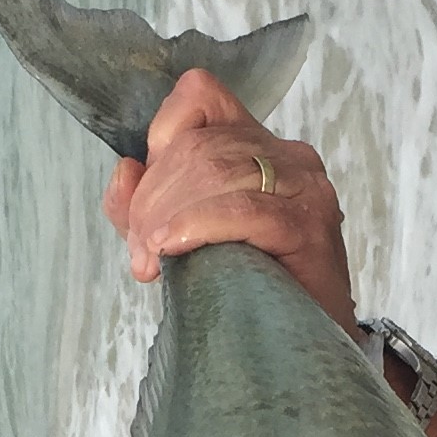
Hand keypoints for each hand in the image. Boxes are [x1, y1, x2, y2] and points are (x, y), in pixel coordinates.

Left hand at [101, 69, 354, 328]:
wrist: (312, 340)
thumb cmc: (254, 287)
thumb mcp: (186, 238)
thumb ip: (146, 204)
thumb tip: (124, 173)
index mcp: (256, 144)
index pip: (200, 96)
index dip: (161, 137)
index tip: (146, 199)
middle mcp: (287, 155)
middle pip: (197, 145)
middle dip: (153, 198)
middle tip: (142, 253)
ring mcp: (304, 187)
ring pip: (216, 170)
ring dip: (169, 216)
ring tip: (154, 261)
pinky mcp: (309, 225)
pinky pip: (243, 209)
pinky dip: (199, 225)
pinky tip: (176, 248)